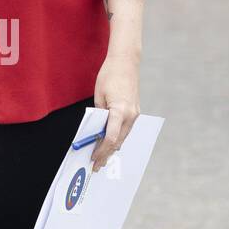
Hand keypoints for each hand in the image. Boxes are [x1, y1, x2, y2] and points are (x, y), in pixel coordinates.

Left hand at [91, 54, 139, 170]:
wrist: (126, 62)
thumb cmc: (109, 76)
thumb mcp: (99, 96)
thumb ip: (99, 116)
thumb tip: (95, 132)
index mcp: (120, 110)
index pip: (110, 138)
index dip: (101, 151)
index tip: (93, 158)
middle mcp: (131, 115)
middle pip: (117, 141)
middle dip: (106, 155)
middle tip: (96, 166)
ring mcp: (135, 114)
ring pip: (123, 137)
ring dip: (112, 148)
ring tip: (101, 159)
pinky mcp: (135, 112)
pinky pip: (125, 130)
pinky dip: (117, 138)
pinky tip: (109, 145)